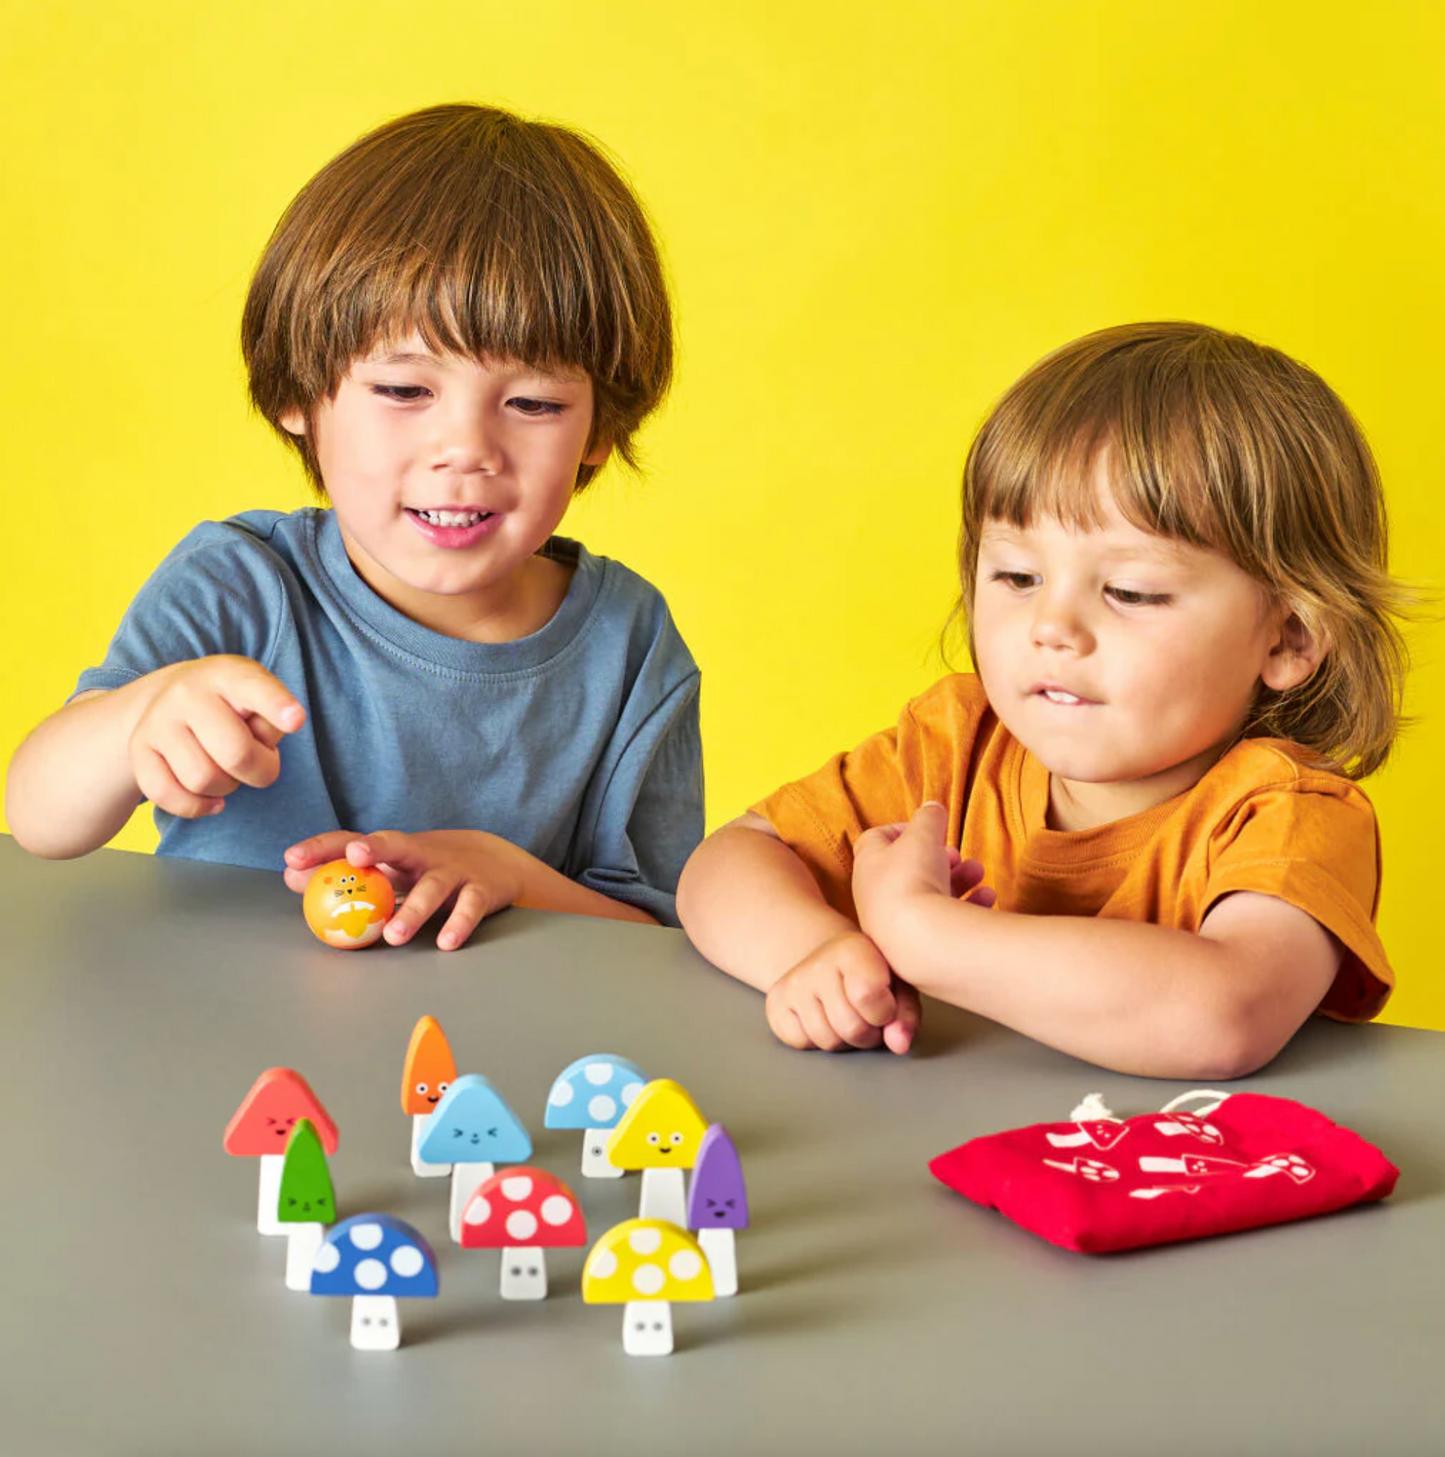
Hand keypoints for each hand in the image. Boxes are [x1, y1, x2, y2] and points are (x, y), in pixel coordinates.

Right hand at [129, 656, 304, 817]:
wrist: (166, 697)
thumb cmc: (230, 703)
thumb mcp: (257, 696)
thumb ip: (272, 718)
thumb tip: (262, 746)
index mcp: (228, 674)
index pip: (254, 688)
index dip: (275, 705)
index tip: (296, 720)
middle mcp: (187, 693)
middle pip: (236, 753)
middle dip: (260, 771)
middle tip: (261, 763)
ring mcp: (157, 721)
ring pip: (202, 779)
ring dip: (227, 788)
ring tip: (229, 770)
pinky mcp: (138, 750)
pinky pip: (168, 795)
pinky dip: (196, 807)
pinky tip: (212, 798)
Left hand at [284, 829, 523, 949]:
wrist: (498, 863)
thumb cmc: (429, 869)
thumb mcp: (389, 869)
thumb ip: (345, 876)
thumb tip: (291, 877)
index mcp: (396, 850)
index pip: (355, 841)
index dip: (323, 848)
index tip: (293, 859)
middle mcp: (423, 855)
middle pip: (397, 845)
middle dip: (375, 848)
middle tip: (354, 858)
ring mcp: (454, 871)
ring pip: (433, 887)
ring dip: (413, 910)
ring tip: (393, 936)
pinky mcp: (480, 889)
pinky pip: (470, 907)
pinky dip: (458, 924)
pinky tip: (444, 942)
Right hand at [765, 930, 921, 1054]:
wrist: (830, 962)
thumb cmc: (871, 976)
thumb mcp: (898, 986)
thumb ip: (904, 1014)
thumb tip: (898, 1044)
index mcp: (852, 949)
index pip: (867, 996)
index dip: (884, 1013)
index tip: (885, 1005)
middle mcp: (817, 962)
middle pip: (850, 1028)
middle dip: (867, 1034)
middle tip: (867, 1018)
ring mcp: (793, 983)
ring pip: (827, 1041)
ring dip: (843, 1040)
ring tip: (847, 1017)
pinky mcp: (774, 1002)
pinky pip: (800, 1042)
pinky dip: (816, 1041)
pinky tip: (823, 1019)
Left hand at [853, 801, 994, 936]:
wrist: (919, 941)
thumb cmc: (913, 879)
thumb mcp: (924, 833)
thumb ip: (929, 816)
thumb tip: (932, 807)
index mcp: (868, 864)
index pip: (876, 839)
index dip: (903, 828)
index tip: (928, 827)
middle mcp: (875, 897)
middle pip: (908, 869)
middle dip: (939, 858)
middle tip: (957, 855)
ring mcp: (894, 925)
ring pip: (929, 895)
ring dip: (958, 879)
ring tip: (978, 873)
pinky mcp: (916, 947)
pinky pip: (942, 922)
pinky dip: (965, 907)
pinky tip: (986, 898)